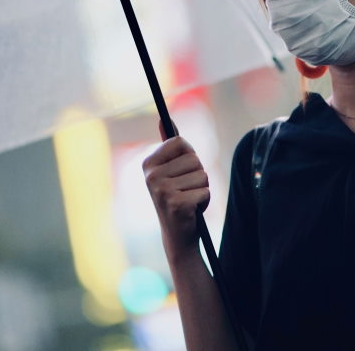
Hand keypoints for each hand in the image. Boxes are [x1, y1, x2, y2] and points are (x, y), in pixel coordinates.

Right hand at [143, 122, 208, 257]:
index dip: (189, 156)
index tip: (181, 172)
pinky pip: (206, 191)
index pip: (180, 142)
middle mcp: (151, 176)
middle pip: (194, 158)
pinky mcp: (177, 204)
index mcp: (148, 164)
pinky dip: (205, 201)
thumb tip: (163, 119)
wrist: (177, 236)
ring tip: (189, 200)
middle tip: (185, 190)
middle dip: (197, 175)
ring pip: (202, 175)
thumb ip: (169, 146)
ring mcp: (162, 191)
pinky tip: (192, 210)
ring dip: (201, 189)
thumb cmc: (177, 198)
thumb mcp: (170, 171)